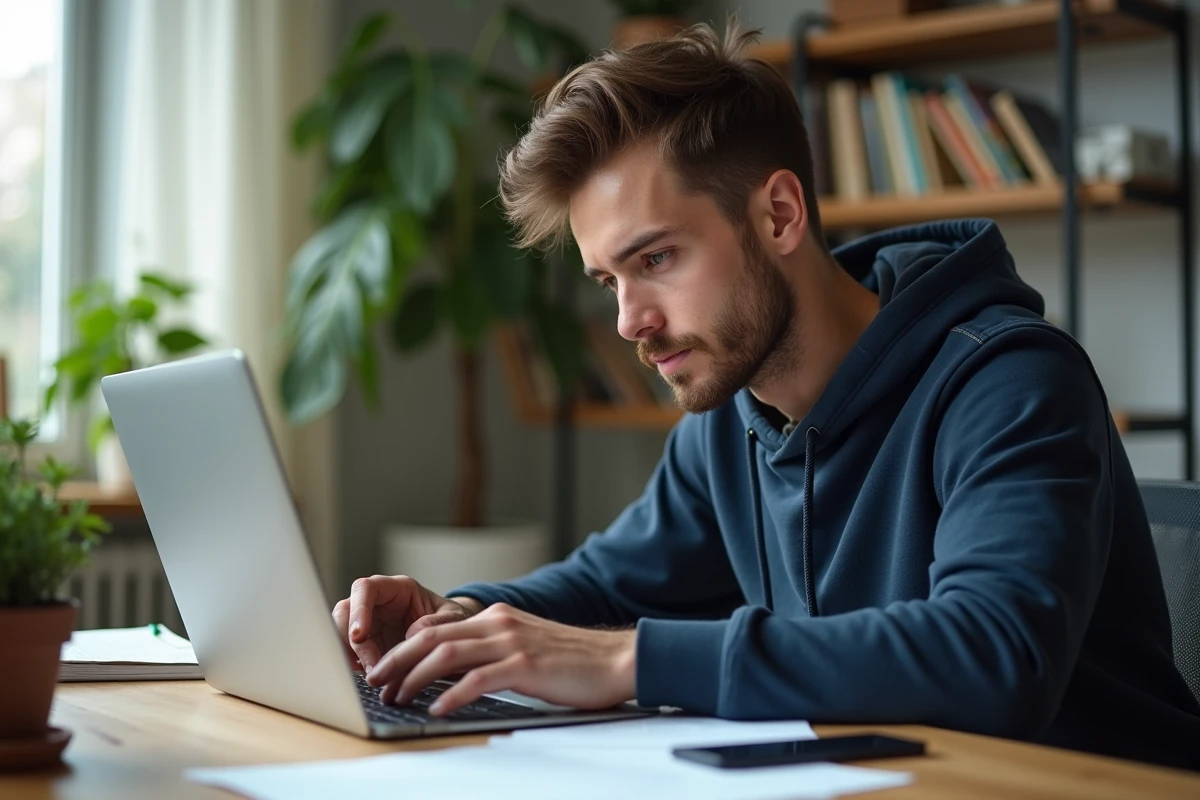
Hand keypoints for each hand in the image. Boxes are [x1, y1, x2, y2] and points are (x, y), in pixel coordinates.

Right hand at [331, 574, 482, 671]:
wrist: (454, 639)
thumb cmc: (454, 622)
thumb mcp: (454, 619)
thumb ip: (437, 623)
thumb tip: (414, 634)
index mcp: (396, 589)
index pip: (366, 588)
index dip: (358, 609)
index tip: (360, 635)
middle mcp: (376, 604)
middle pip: (344, 612)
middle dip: (350, 641)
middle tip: (371, 667)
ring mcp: (368, 625)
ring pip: (340, 635)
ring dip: (350, 658)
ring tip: (375, 677)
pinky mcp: (365, 647)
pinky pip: (348, 655)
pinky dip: (354, 669)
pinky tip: (372, 679)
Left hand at [365, 603, 636, 715]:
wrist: (616, 659)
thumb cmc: (572, 660)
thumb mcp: (524, 644)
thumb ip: (491, 648)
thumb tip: (453, 667)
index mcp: (496, 616)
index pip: (435, 626)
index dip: (403, 646)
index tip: (384, 669)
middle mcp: (498, 622)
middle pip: (431, 637)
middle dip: (396, 660)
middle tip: (375, 683)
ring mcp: (511, 641)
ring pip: (446, 655)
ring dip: (414, 678)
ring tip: (396, 697)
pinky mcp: (524, 665)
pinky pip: (477, 679)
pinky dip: (451, 694)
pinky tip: (437, 708)